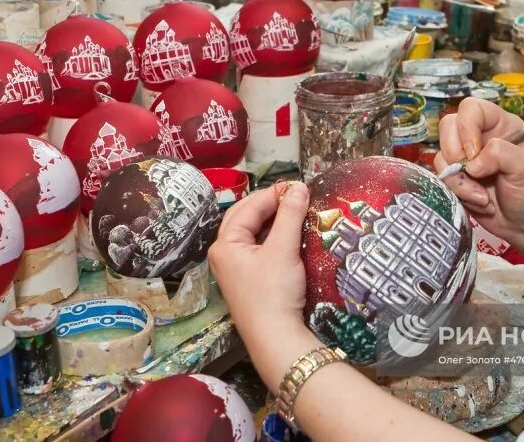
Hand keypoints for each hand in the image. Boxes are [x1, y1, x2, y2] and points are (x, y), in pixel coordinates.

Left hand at [208, 182, 322, 390]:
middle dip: (269, 204)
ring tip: (294, 210)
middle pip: (245, 217)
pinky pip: (257, 248)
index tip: (298, 186)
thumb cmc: (274, 291)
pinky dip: (272, 237)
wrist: (275, 337)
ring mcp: (234, 268)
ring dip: (272, 220)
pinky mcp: (247, 279)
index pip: (248, 207)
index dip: (273, 194)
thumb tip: (300, 186)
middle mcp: (224, 253)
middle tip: (295, 196)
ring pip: (252, 233)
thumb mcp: (283, 249)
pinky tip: (288, 234)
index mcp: (225, 243)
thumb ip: (291, 215)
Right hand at [436, 98, 523, 253]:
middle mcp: (479, 136)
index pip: (471, 109)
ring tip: (483, 197)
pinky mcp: (456, 178)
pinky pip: (442, 179)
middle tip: (474, 174)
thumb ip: (501, 154)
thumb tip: (472, 164)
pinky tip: (479, 202)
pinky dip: (458, 193)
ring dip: (460, 182)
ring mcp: (465, 158)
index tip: (474, 154)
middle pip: (447, 127)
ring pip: (442, 157)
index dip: (466, 128)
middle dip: (456, 155)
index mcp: (499, 125)